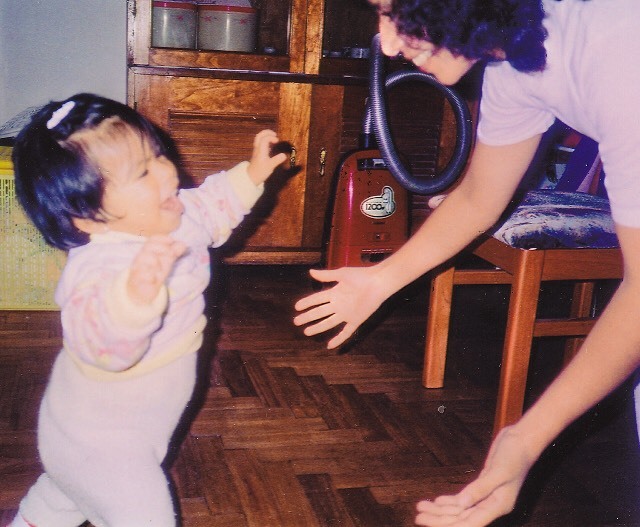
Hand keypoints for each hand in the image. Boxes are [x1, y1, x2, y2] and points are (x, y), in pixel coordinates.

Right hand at [127, 235, 186, 304]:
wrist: (142, 290)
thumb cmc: (154, 272)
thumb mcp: (165, 262)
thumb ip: (174, 253)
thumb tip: (183, 244)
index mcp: (148, 251)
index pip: (152, 240)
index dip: (162, 238)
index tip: (172, 240)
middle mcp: (141, 257)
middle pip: (148, 246)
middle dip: (162, 248)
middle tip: (171, 255)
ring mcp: (137, 267)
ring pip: (143, 258)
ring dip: (156, 262)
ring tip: (160, 270)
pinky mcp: (136, 279)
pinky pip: (141, 274)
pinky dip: (149, 276)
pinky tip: (154, 279)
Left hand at [247, 129, 288, 184]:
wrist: (251, 178)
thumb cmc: (260, 172)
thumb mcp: (270, 166)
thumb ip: (277, 160)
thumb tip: (284, 155)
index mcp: (261, 150)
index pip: (265, 139)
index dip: (272, 137)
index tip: (277, 141)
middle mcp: (258, 148)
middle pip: (259, 135)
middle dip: (267, 132)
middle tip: (275, 134)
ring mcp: (257, 151)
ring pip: (259, 139)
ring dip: (266, 136)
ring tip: (274, 138)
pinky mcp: (258, 154)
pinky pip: (260, 144)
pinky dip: (266, 141)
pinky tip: (271, 146)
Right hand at [293, 267, 387, 347]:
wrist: (378, 283)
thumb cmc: (361, 276)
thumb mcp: (341, 274)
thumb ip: (326, 276)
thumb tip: (310, 272)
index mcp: (334, 293)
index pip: (317, 299)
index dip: (306, 303)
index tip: (296, 307)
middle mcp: (338, 304)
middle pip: (320, 312)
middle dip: (308, 317)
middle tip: (296, 321)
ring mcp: (346, 314)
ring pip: (328, 323)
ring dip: (317, 327)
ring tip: (306, 332)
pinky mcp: (356, 320)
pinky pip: (346, 332)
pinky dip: (338, 339)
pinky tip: (330, 346)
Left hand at [415, 426, 533, 525]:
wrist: (523, 440)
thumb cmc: (515, 455)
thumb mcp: (498, 471)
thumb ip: (480, 489)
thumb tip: (461, 505)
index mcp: (499, 505)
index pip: (471, 523)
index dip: (449, 526)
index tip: (430, 524)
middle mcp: (492, 505)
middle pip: (462, 518)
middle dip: (439, 519)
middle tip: (418, 517)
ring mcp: (487, 497)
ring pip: (460, 509)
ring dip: (440, 509)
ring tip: (421, 507)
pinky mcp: (482, 487)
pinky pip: (463, 499)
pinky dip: (449, 501)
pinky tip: (436, 501)